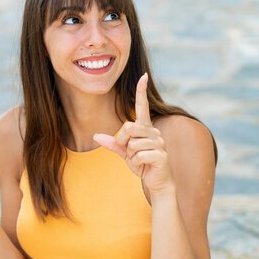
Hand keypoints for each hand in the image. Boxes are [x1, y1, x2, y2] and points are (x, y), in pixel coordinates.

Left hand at [93, 73, 174, 197]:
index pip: (142, 106)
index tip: (142, 76)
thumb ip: (113, 144)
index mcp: (145, 128)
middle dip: (124, 143)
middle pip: (129, 128)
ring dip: (132, 156)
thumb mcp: (125, 153)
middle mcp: (154, 132)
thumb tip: (96, 136)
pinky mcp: (161, 155)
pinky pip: (140, 155)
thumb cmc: (142, 164)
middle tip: (131, 153)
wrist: (157, 182)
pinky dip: (137, 163)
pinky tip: (144, 166)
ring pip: (133, 144)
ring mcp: (160, 143)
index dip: (141, 92)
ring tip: (140, 160)